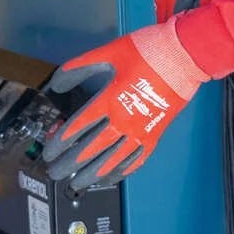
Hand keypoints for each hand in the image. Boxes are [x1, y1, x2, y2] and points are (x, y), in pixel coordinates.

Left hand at [41, 20, 206, 190]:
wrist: (183, 55)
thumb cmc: (148, 51)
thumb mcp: (108, 53)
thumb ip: (79, 67)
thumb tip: (57, 83)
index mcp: (109, 100)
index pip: (77, 128)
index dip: (60, 142)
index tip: (50, 152)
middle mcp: (123, 120)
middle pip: (90, 149)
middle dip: (70, 164)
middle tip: (56, 172)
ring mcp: (141, 130)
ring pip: (112, 160)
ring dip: (93, 173)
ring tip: (79, 182)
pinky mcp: (156, 133)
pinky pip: (137, 158)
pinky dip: (122, 170)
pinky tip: (112, 177)